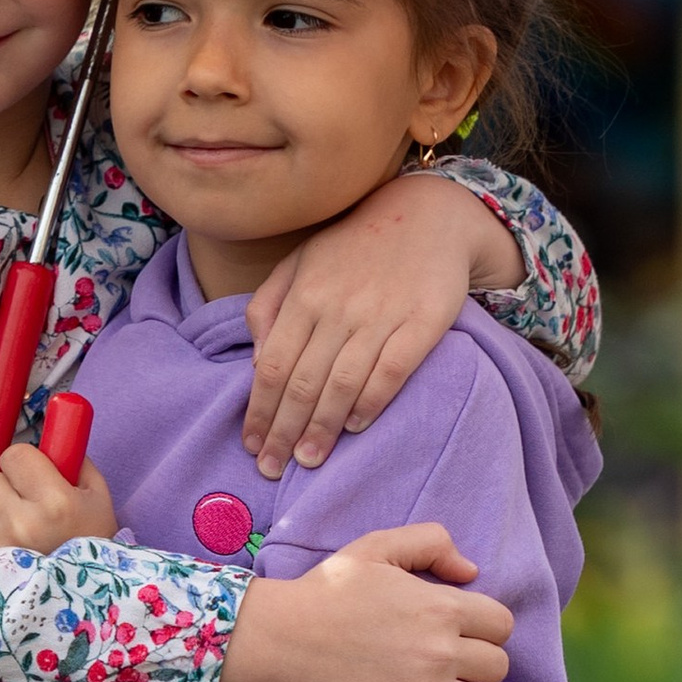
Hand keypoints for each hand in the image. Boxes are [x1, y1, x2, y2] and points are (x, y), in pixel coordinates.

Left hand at [0, 442, 118, 551]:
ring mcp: (0, 543)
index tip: (35, 473)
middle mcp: (23, 522)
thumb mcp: (97, 495)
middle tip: (27, 499)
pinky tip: (4, 534)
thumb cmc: (93, 539)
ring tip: (14, 518)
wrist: (87, 594)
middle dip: (8, 483)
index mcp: (55, 502)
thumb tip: (51, 432)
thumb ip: (74, 458)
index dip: (24, 460)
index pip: (15, 454)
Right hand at [217, 521, 512, 681]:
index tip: (467, 632)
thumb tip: (471, 572)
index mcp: (442, 607)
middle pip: (498, 666)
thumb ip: (431, 542)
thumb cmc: (326, 589)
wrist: (279, 636)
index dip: (488, 627)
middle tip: (457, 663)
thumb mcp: (377, 546)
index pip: (502, 624)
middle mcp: (440, 652)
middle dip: (484, 664)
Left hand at [242, 170, 525, 480]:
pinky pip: (392, 371)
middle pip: (303, 382)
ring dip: (322, 428)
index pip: (274, 364)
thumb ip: (269, 305)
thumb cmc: (355, 244)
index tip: (252, 444)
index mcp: (305, 294)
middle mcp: (339, 306)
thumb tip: (256, 359)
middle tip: (272, 468)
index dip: (260, 410)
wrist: (429, 214)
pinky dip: (371, 402)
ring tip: (308, 461)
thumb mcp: (300, 261)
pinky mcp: (423, 322)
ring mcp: (382, 315)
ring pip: (343, 383)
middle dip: (284, 431)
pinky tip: (354, 426)